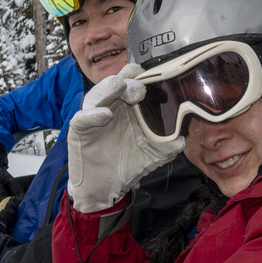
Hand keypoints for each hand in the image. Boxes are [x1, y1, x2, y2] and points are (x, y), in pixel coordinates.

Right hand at [67, 64, 184, 211]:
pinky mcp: (79, 131)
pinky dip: (92, 114)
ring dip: (108, 89)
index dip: (140, 75)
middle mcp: (109, 107)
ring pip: (96, 95)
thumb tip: (182, 140)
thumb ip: (167, 146)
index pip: (131, 82)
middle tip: (141, 89)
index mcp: (127, 108)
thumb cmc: (126, 164)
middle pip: (114, 84)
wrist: (105, 189)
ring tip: (120, 86)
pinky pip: (82, 118)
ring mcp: (92, 117)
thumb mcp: (152, 155)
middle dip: (127, 80)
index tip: (154, 73)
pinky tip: (105, 114)